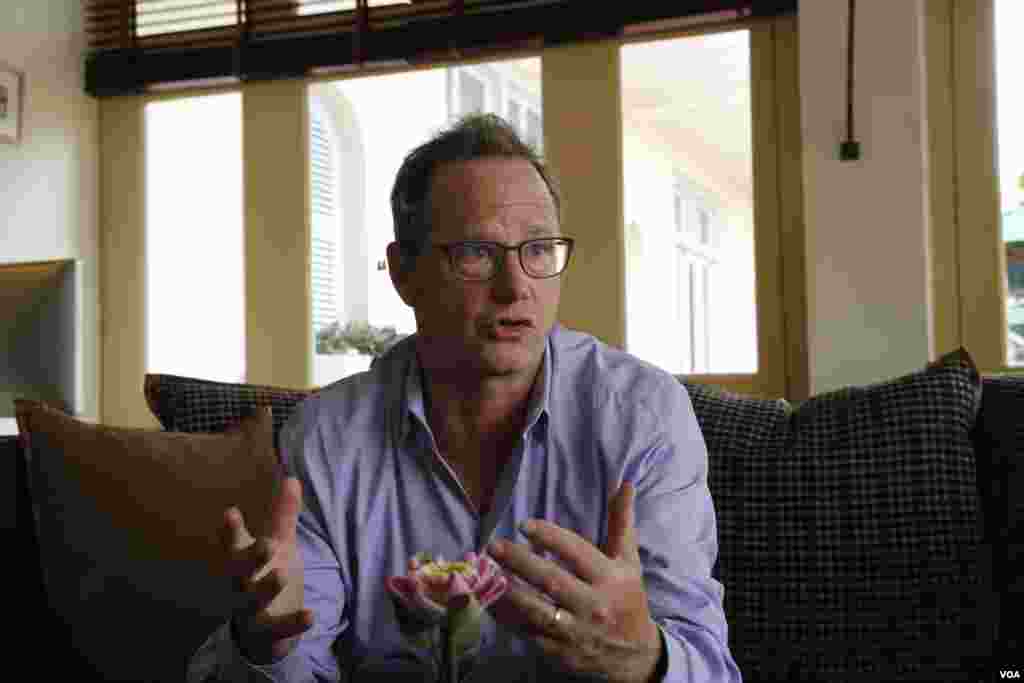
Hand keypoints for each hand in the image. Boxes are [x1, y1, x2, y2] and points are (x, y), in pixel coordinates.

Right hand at [220, 476, 313, 663]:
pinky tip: (311, 616)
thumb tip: (292, 478)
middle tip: (267, 544)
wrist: (264, 629)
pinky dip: (293, 623)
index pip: (234, 544)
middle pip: (239, 571)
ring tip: (282, 574)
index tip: (230, 512)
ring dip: (266, 588)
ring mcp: (251, 610)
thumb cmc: (267, 575)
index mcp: (244, 560)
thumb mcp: (279, 544)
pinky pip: (277, 629)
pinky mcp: (266, 631)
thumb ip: (283, 515)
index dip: (231, 530)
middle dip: (250, 557)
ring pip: (253, 600)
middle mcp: (242, 584)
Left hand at [487, 482, 661, 682]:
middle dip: (520, 562)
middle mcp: (593, 605)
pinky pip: (526, 632)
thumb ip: (621, 522)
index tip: (525, 525)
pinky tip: (489, 598)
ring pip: (536, 610)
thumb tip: (623, 483)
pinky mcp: (559, 650)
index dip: (550, 537)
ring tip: (486, 572)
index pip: (577, 553)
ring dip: (508, 591)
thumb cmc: (627, 599)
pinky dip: (506, 616)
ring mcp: (574, 631)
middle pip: (552, 581)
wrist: (634, 655)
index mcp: (610, 578)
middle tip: (494, 545)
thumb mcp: (629, 561)